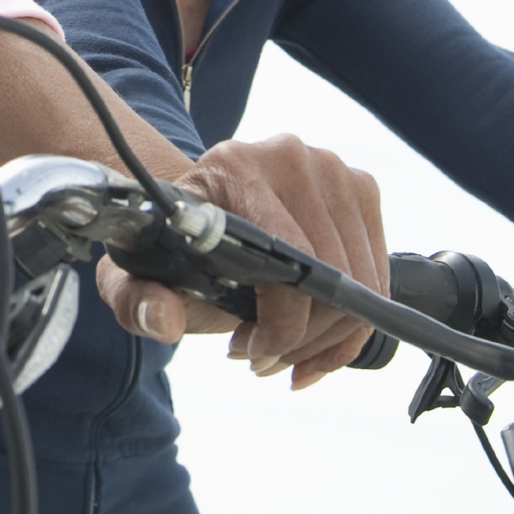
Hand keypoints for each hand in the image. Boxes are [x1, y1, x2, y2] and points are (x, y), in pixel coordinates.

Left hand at [98, 132, 385, 389]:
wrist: (206, 206)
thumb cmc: (178, 242)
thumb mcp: (140, 273)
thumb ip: (136, 301)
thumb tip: (163, 318)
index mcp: (237, 166)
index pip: (290, 260)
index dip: (280, 325)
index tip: (249, 351)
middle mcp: (292, 157)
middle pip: (332, 278)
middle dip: (301, 339)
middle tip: (264, 357)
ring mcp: (335, 169)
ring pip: (361, 285)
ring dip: (326, 338)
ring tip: (282, 347)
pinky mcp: (362, 190)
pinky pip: (378, 277)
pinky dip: (351, 325)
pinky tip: (314, 340)